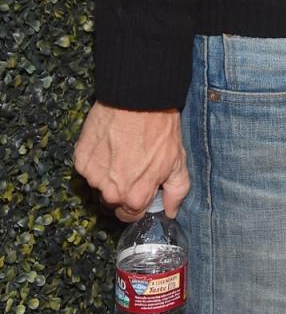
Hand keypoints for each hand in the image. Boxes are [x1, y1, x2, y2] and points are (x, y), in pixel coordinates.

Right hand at [74, 102, 188, 221]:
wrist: (138, 98)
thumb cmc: (159, 128)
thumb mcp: (178, 161)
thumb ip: (176, 193)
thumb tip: (170, 212)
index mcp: (134, 197)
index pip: (131, 214)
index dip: (139, 200)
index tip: (143, 186)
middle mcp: (110, 193)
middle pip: (114, 201)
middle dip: (123, 188)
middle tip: (134, 164)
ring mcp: (92, 176)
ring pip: (100, 184)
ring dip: (108, 174)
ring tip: (122, 150)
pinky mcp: (80, 159)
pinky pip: (88, 167)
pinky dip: (97, 159)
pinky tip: (110, 143)